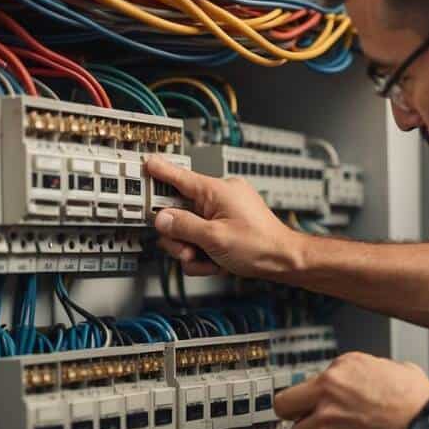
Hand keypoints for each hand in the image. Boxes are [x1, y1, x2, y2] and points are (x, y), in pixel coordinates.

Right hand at [145, 155, 305, 278]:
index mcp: (216, 191)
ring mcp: (222, 212)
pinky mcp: (226, 226)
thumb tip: (162, 218)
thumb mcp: (214, 237)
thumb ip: (183, 226)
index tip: (145, 164)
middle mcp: (219, 197)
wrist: (284, 261)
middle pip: (179, 212)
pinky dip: (204, 254)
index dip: (160, 172)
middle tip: (188, 251)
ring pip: (188, 230)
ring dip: (192, 250)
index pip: (180, 177)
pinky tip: (215, 263)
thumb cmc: (259, 246)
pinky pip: (202, 238)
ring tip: (207, 260)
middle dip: (180, 238)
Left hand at [275, 352, 428, 428]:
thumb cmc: (418, 402)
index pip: (313, 380)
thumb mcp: (397, 368)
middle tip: (301, 419)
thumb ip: (373, 371)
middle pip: (283, 403)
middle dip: (291, 413)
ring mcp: (326, 418)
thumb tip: (372, 376)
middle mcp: (328, 389)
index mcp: (344, 366)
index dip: (320, 394)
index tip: (324, 401)